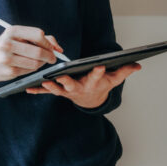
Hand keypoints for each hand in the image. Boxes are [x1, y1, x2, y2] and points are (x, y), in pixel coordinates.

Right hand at [0, 24, 63, 89]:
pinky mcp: (9, 71)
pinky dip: (32, 69)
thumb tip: (58, 49)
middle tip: (52, 58)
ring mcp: (7, 58)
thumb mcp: (20, 37)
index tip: (52, 48)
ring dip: (41, 63)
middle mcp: (8, 44)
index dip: (48, 43)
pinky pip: (29, 71)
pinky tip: (27, 66)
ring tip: (38, 61)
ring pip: (36, 63)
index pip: (38, 35)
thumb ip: (41, 39)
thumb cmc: (8, 47)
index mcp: (12, 31)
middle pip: (38, 51)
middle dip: (50, 56)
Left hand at [25, 63, 140, 108]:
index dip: (99, 72)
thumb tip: (138, 65)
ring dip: (51, 86)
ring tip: (44, 82)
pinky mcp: (59, 92)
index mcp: (93, 83)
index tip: (99, 65)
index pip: (97, 76)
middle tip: (62, 76)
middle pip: (73, 84)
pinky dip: (38, 91)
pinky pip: (47, 92)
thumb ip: (124, 71)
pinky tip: (28, 89)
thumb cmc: (101, 85)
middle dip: (68, 80)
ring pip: (58, 89)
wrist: (91, 100)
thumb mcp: (114, 79)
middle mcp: (79, 88)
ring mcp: (68, 91)